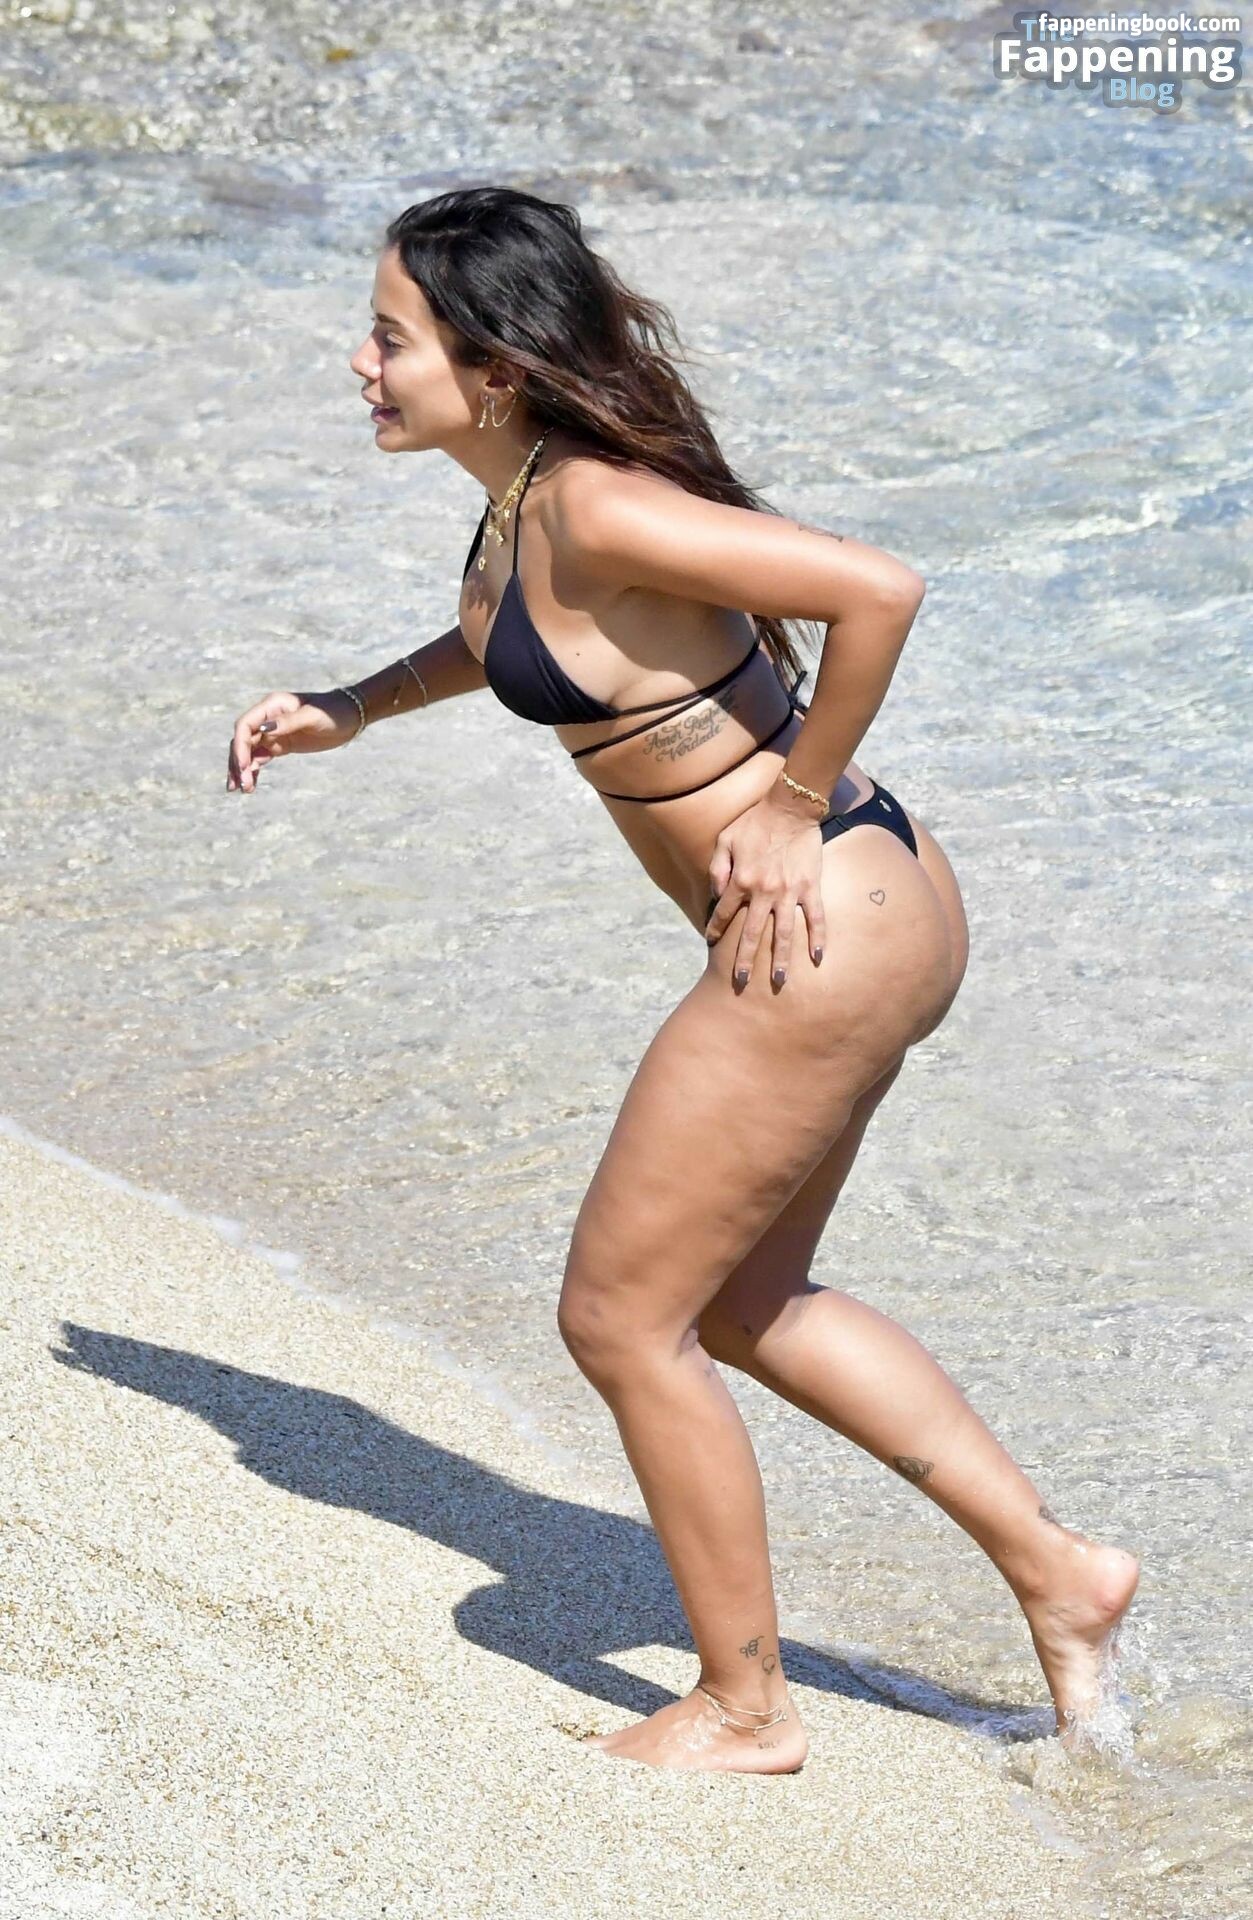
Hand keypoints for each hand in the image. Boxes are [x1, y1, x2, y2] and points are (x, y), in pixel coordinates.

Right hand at [226, 689, 359, 791]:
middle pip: (243, 740)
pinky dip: (254, 770)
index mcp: (272, 706)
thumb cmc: (333, 712)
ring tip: (243, 790)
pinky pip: (260, 757)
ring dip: (243, 769)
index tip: (244, 767)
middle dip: (239, 762)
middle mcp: (268, 718)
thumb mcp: (312, 717)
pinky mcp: (281, 744)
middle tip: (242, 786)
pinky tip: (251, 785)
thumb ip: (288, 723)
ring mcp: (273, 732)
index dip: (240, 747)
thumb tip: (263, 730)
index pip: (245, 726)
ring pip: (249, 751)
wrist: (351, 716)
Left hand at [705, 791, 827, 989]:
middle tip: (740, 983)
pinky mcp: (811, 887)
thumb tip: (715, 895)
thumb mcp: (725, 839)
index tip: (711, 943)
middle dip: (745, 960)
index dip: (716, 928)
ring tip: (779, 981)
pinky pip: (816, 917)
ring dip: (781, 959)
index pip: (724, 912)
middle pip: (752, 933)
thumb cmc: (755, 821)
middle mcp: (763, 891)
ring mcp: (789, 892)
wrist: (791, 807)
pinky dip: (817, 937)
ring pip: (784, 933)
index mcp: (741, 880)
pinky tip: (817, 957)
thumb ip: (717, 868)